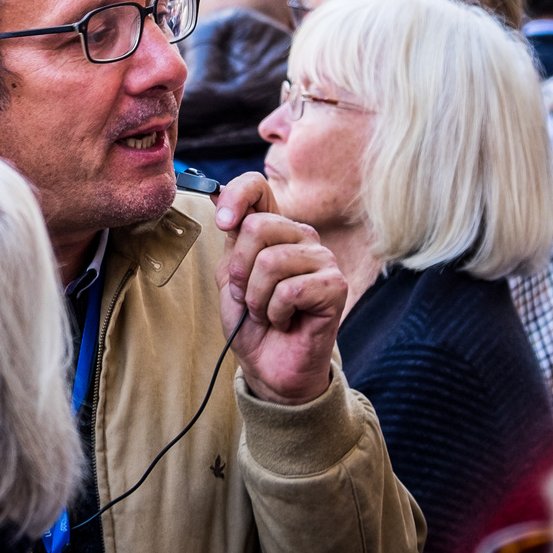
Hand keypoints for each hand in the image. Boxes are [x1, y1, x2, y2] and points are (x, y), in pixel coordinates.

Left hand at [213, 173, 345, 405]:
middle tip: (247, 296)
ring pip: (271, 262)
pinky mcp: (335, 286)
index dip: (236, 196)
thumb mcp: (230, 276)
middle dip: (240, 271)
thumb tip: (217, 195)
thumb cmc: (251, 322)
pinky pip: (290, 290)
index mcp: (276, 229)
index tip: (222, 224)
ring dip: (256, 298)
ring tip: (266, 312)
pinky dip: (276, 313)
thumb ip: (231, 239)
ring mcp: (322, 259)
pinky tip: (284, 321)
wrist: (269, 366)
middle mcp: (302, 236)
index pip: (258, 186)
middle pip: (257, 226)